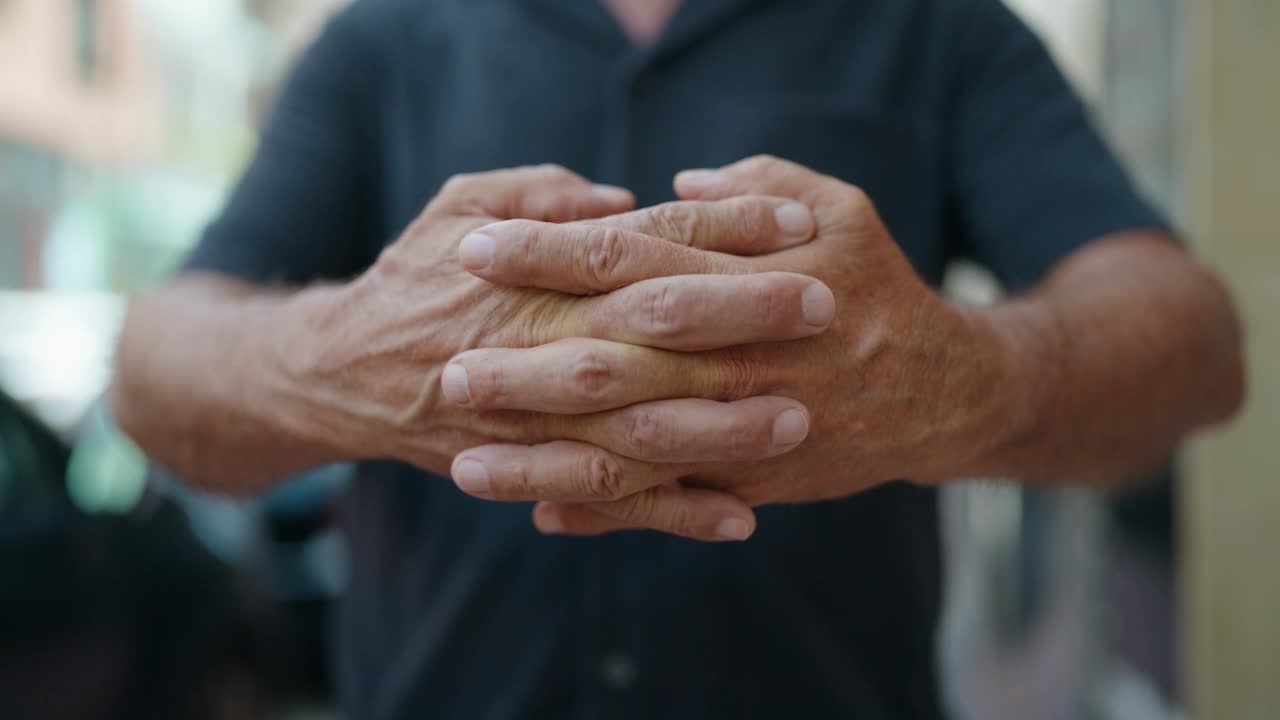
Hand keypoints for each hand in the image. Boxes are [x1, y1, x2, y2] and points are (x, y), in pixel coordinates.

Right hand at [283, 164, 836, 534]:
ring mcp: (538, 418)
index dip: (721, 231)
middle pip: (656, 328)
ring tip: (799, 418)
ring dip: (724, 425)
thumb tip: (621, 198)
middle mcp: (543, 345)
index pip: (645, 244)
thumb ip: (539, 194)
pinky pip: (613, 499)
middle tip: (825, 305)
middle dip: (743, 316)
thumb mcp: (458, 207)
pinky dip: (675, 513)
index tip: (795, 224)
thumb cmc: (412, 280)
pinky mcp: (532, 470)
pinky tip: (741, 518)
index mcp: (535, 274)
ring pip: (643, 425)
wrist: (342, 375)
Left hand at [443, 157, 1020, 538]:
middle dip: (525, 363)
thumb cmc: (879, 285)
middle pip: (615, 358)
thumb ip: (756, 188)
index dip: (550, 253)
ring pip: (630, 447)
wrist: (941, 390)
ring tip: (465, 461)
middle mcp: (739, 355)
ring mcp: (745, 426)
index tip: (476, 248)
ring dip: (546, 456)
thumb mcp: (840, 208)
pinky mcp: (752, 477)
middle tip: (447, 366)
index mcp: (749, 277)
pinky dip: (609, 511)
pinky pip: (670, 500)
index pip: (631, 258)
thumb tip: (672, 187)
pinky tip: (544, 512)